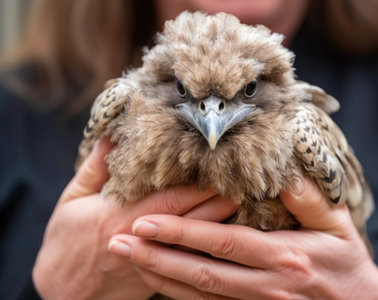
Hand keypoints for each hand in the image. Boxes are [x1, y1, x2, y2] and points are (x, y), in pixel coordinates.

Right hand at [32, 138, 236, 299]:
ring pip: (199, 240)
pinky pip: (192, 259)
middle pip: (195, 216)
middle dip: (223, 197)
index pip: (175, 196)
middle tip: (249, 178)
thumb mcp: (72, 200)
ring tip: (245, 199)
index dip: (203, 182)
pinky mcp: (159, 277)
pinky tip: (227, 230)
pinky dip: (211, 244)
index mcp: (123, 215)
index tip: (225, 164)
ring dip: (223, 220)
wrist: (62, 293)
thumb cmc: (64, 242)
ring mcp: (155, 261)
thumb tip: (113, 136)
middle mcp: (145, 239)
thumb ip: (95, 168)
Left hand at [109, 177, 377, 299]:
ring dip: (159, 276)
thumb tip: (281, 170)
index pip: (222, 242)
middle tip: (118, 240)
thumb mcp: (338, 225)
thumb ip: (307, 198)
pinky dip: (178, 295)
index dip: (181, 231)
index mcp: (282, 256)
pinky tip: (156, 281)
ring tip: (127, 258)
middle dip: (156, 255)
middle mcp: (264, 285)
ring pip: (198, 294)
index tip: (145, 219)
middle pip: (200, 272)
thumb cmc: (347, 263)